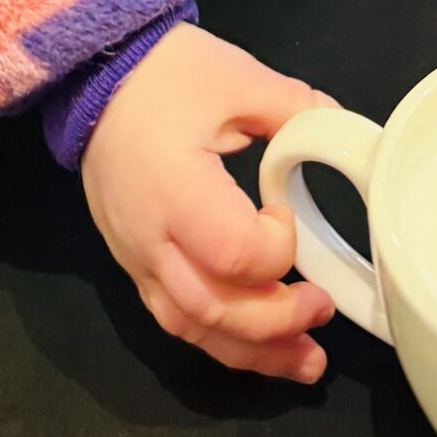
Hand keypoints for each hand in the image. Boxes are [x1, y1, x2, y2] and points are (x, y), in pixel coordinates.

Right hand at [83, 24, 336, 382]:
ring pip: (191, 327)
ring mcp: (135, 257)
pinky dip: (219, 337)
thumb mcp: (238, 77)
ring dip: (253, 352)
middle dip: (276, 325)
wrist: (95, 77)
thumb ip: (295, 110)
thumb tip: (341, 133)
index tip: (288, 214)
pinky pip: (174, 317)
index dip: (277, 248)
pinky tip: (257, 345)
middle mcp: (150, 238)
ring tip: (306, 362)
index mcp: (176, 190)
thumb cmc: (166, 74)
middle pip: (212, 310)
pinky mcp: (132, 263)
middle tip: (321, 310)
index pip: (233, 254)